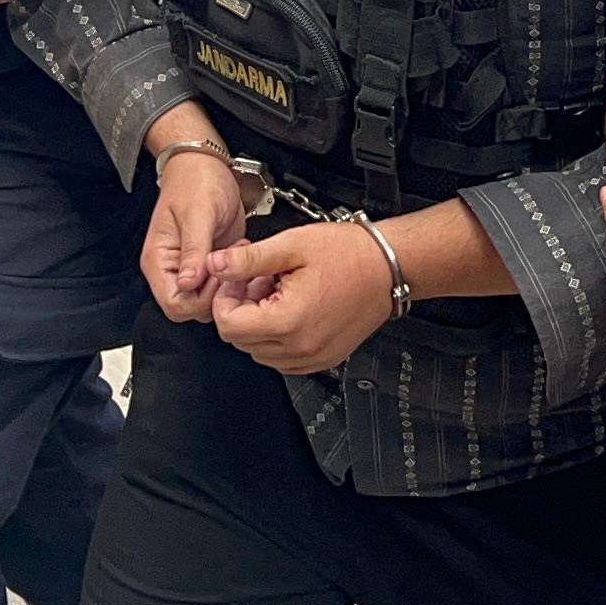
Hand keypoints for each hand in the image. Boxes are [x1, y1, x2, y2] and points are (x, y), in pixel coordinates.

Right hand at [143, 141, 246, 320]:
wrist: (206, 165)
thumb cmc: (196, 181)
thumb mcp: (198, 213)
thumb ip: (193, 249)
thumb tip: (188, 283)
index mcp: (159, 261)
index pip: (174, 304)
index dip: (200, 299)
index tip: (218, 276)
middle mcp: (172, 270)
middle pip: (192, 308)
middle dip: (217, 294)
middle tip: (233, 266)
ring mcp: (192, 269)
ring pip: (209, 301)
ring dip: (229, 286)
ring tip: (238, 257)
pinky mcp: (210, 264)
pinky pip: (221, 287)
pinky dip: (235, 279)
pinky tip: (241, 257)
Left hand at [208, 222, 397, 373]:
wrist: (389, 266)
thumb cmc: (350, 254)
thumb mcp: (293, 245)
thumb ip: (249, 260)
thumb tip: (216, 265)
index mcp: (288, 321)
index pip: (228, 325)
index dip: (225, 298)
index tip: (238, 279)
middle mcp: (299, 347)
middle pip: (240, 341)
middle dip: (241, 308)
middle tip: (257, 279)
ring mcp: (312, 357)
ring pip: (259, 352)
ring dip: (258, 323)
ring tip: (276, 291)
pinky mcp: (323, 359)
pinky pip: (282, 358)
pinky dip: (277, 337)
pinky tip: (290, 307)